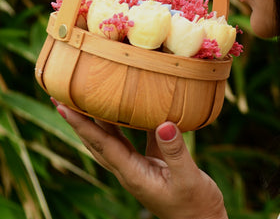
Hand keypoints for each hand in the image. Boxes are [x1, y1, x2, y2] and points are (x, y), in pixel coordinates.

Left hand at [55, 102, 227, 218]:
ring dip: (95, 120)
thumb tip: (164, 123)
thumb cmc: (196, 205)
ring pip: (110, 139)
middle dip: (78, 120)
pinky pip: (132, 137)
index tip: (63, 106)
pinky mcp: (151, 162)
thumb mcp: (188, 178)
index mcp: (133, 174)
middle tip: (60, 97)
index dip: (82, 125)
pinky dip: (125, 120)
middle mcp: (129, 170)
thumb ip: (176, 152)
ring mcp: (138, 167)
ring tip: (84, 98)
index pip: (101, 145)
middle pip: (96, 142)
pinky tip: (129, 104)